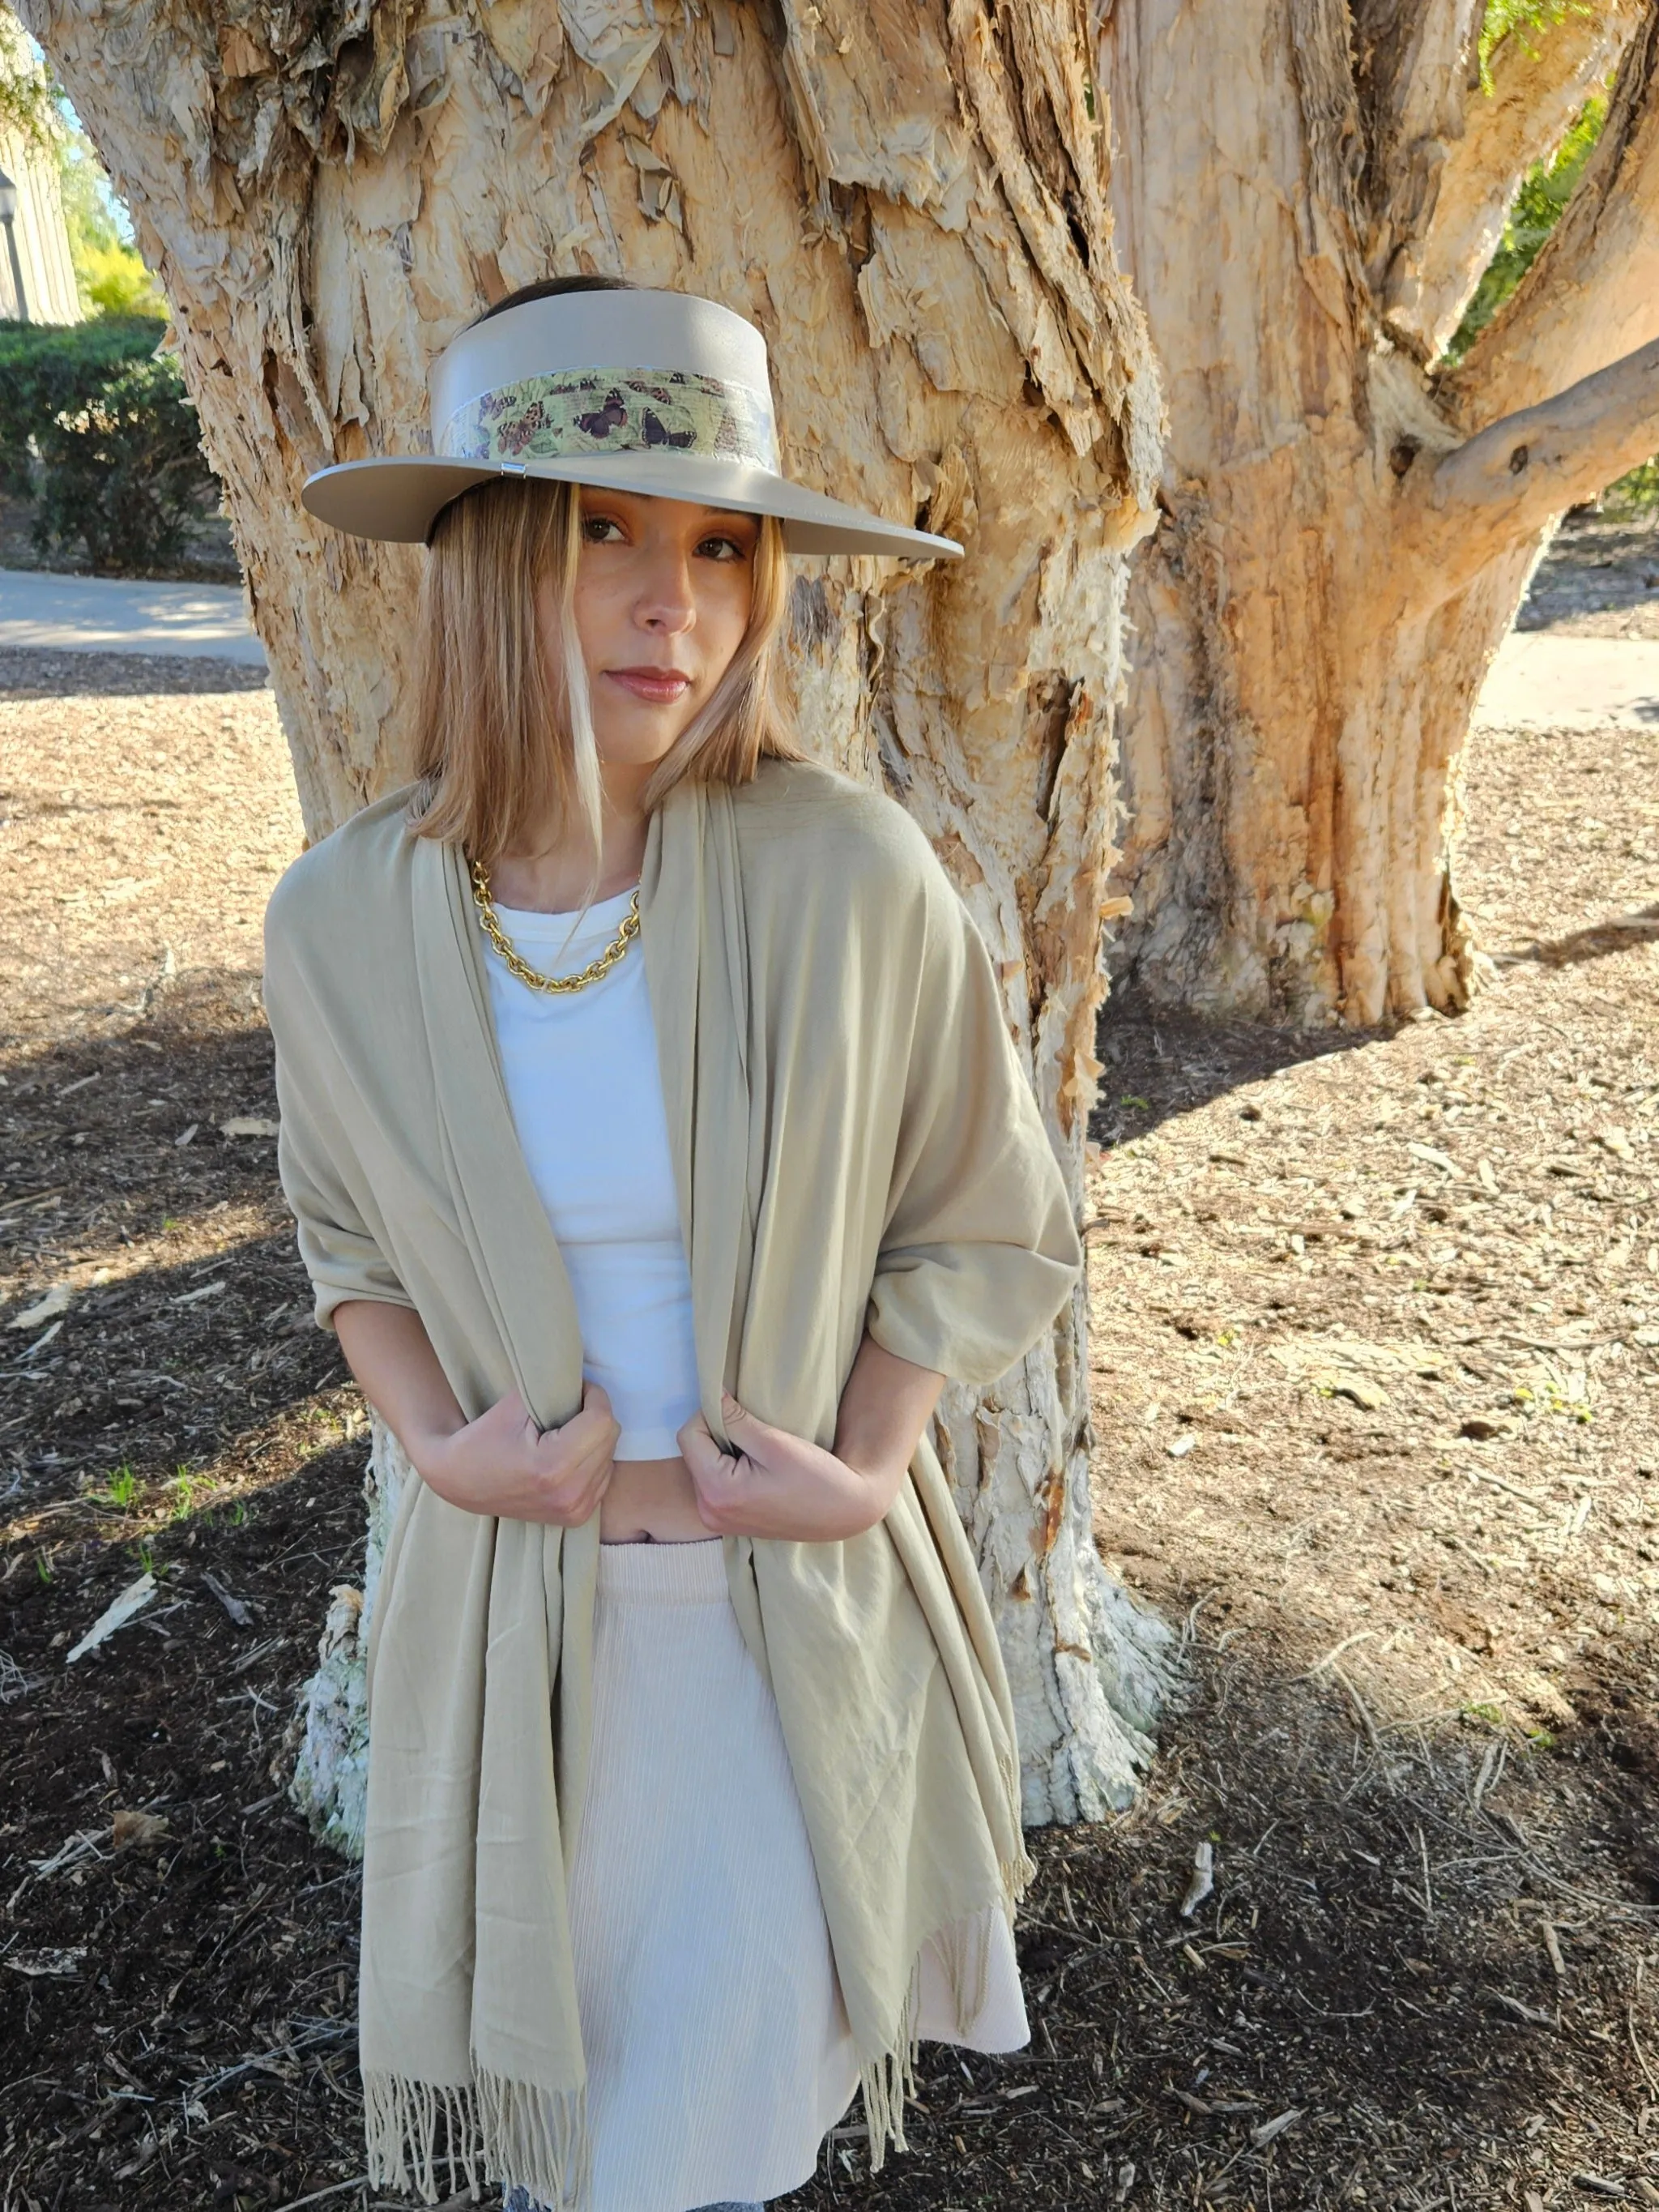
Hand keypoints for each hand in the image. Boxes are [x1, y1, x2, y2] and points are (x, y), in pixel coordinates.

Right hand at [417, 1380, 618, 1525]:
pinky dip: (591, 1460)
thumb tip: (587, 1380)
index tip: (575, 1389)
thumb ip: (556, 1390)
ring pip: (610, 1456)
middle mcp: (569, 1495)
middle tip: (568, 1408)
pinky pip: (604, 1476)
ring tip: (564, 1434)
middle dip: (594, 1415)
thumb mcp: (515, 1405)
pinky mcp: (576, 1517)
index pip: (602, 1420)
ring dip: (594, 1438)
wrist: (459, 1481)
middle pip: (610, 1437)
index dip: (592, 1395)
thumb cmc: (483, 1437)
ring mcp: (574, 1510)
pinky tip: (567, 1456)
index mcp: (553, 1467)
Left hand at [676, 1392, 904, 1541]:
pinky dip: (727, 1469)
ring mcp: (717, 1520)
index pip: (689, 1435)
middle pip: (692, 1453)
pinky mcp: (727, 1522)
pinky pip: (713, 1484)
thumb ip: (736, 1419)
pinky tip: (756, 1469)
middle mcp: (708, 1511)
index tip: (741, 1414)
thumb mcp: (774, 1442)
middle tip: (752, 1434)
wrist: (845, 1511)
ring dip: (721, 1451)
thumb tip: (711, 1395)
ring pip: (701, 1466)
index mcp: (717, 1492)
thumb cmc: (815, 1477)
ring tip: (757, 1453)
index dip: (710, 1415)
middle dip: (715, 1435)